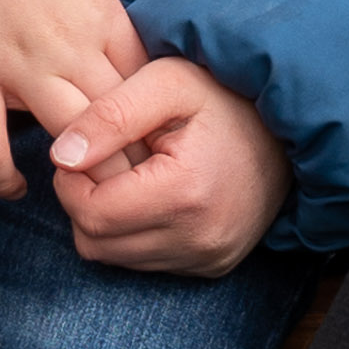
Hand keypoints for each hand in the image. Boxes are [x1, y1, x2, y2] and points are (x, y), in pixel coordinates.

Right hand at [0, 0, 144, 199]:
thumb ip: (98, 18)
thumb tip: (115, 61)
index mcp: (102, 16)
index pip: (149, 91)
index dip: (158, 130)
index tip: (161, 157)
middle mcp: (70, 45)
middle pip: (122, 125)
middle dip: (139, 169)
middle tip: (142, 204)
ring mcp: (18, 64)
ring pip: (74, 142)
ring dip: (86, 182)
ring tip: (90, 209)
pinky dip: (5, 176)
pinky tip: (15, 186)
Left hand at [50, 55, 294, 278]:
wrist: (287, 129)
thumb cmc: (223, 96)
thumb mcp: (166, 82)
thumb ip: (109, 115)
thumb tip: (61, 156)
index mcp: (185, 193)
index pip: (90, 213)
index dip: (70, 181)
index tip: (81, 150)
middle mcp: (199, 239)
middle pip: (96, 243)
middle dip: (84, 201)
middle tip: (103, 160)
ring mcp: (208, 258)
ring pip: (115, 257)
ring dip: (107, 220)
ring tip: (132, 175)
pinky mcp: (212, 266)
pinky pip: (144, 262)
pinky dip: (134, 233)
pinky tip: (151, 195)